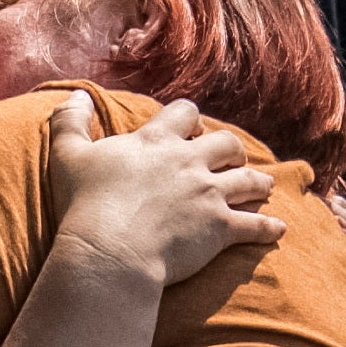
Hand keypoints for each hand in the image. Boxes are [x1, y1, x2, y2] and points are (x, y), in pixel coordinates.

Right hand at [41, 93, 281, 291]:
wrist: (111, 250)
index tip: (191, 128)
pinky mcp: (221, 228)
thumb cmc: (85, 205)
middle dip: (231, 150)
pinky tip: (278, 229)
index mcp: (156, 142)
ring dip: (257, 182)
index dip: (190, 119)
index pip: (184, 113)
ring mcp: (209, 194)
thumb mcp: (67, 156)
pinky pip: (254, 225)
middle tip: (230, 159)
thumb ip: (69, 122)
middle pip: (226, 144)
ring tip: (263, 186)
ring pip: (248, 180)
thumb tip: (76, 96)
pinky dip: (268, 227)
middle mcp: (189, 162)